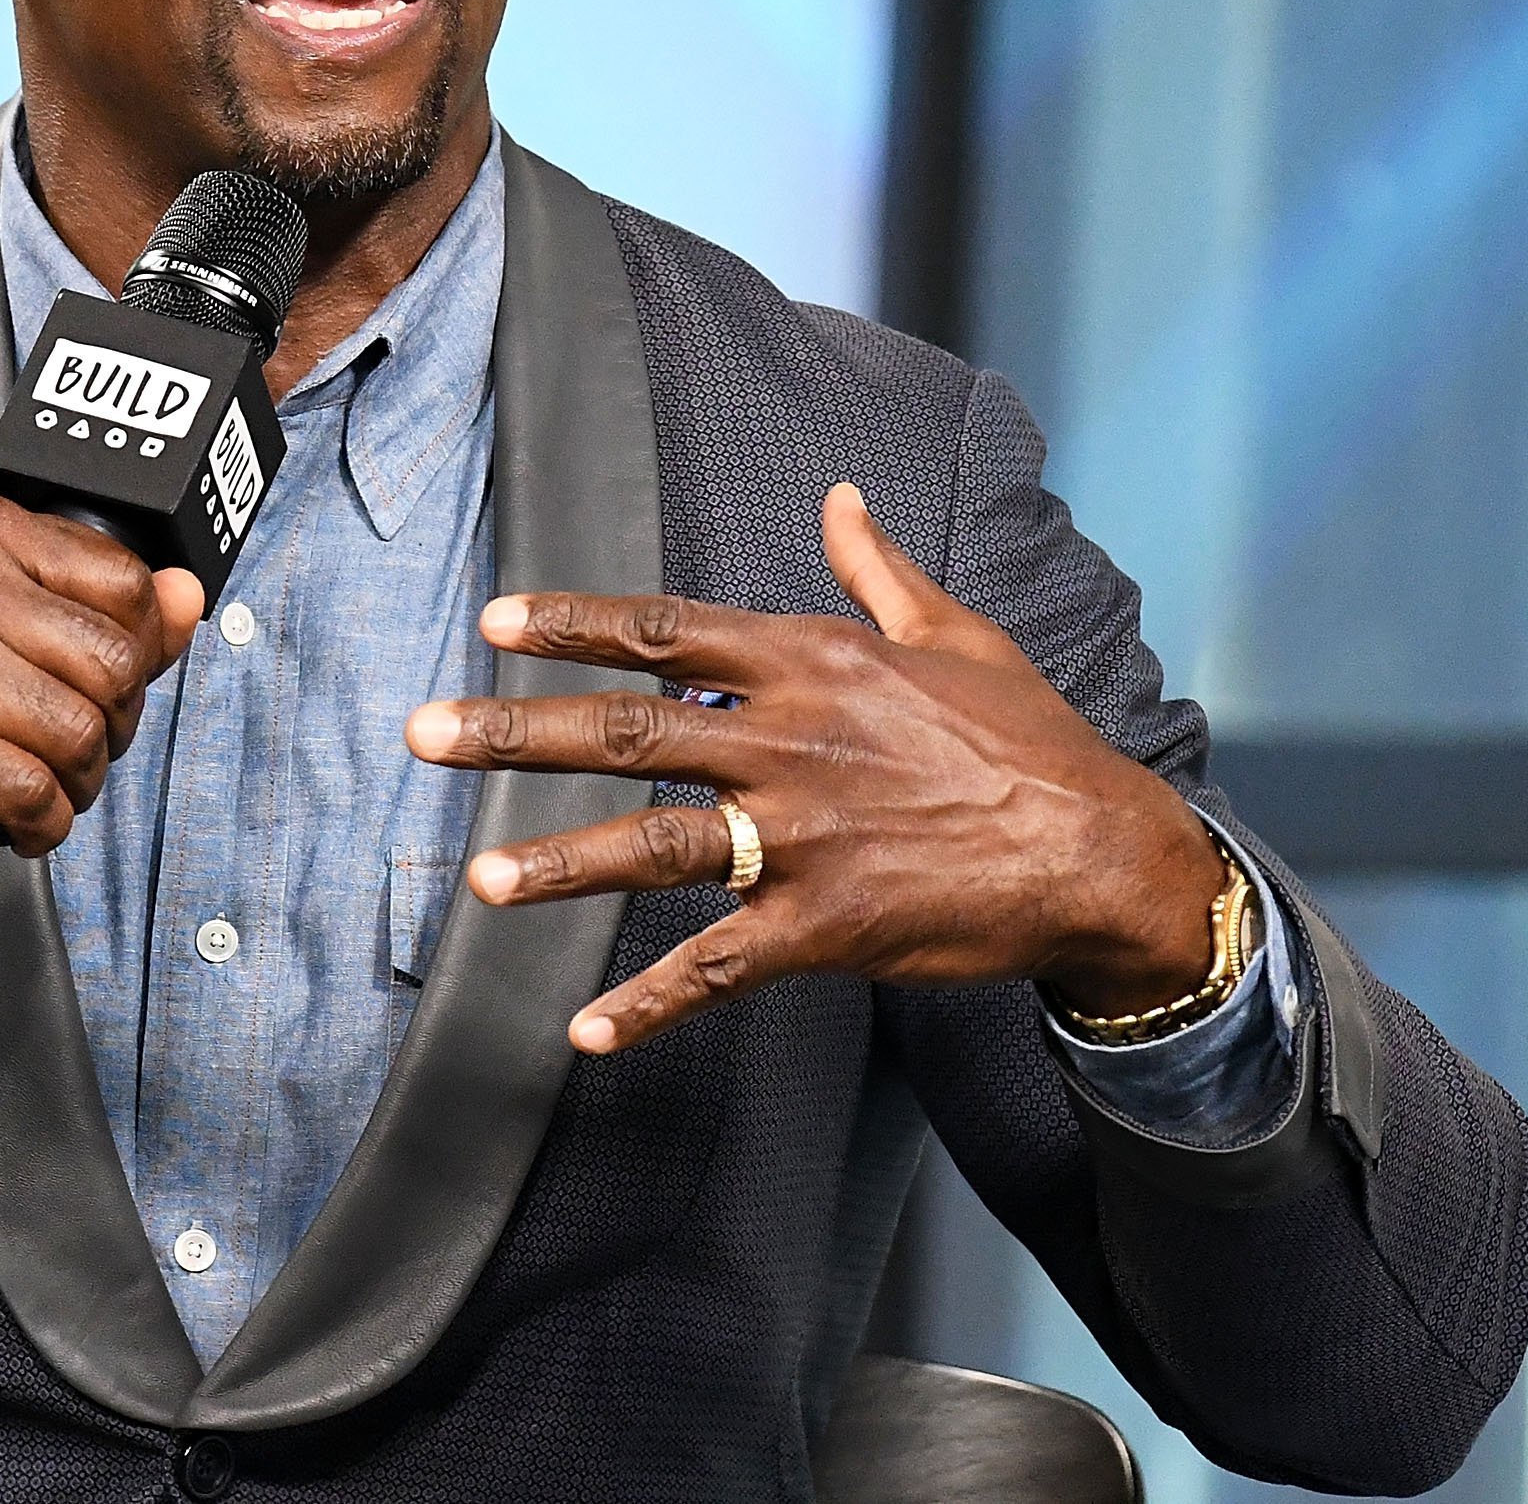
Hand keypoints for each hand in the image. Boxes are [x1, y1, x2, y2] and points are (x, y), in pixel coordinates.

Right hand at [0, 488, 202, 944]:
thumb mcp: (6, 643)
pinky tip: (3, 819)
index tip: (88, 686)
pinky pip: (36, 791)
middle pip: (116, 663)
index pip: (125, 582)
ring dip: (71, 786)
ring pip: (82, 733)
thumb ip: (105, 619)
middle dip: (107, 731)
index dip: (132, 656)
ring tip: (24, 784)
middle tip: (56, 750)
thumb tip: (188, 596)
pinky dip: (38, 827)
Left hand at [402, 482, 1221, 1053]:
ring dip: (560, 865)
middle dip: (516, 731)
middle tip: (424, 732)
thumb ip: (878, 568)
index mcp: (814, 662)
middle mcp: (792, 740)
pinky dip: (650, 1003)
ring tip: (477, 880)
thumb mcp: (956, 633)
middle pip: (628, 730)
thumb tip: (840, 496)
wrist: (1102, 853)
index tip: (495, 622)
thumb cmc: (1027, 738)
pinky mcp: (828, 925)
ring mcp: (805, 836)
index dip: (575, 625)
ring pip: (655, 847)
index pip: (667, 632)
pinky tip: (585, 1031)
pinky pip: (719, 967)